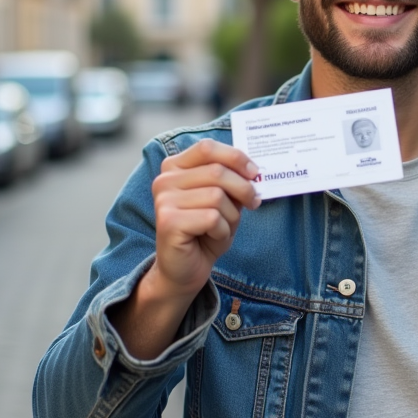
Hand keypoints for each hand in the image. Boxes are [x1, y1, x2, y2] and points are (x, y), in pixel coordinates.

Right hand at [150, 139, 259, 300]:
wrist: (185, 269)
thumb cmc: (205, 232)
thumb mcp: (223, 200)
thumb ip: (231, 181)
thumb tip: (252, 171)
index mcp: (175, 167)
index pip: (207, 147)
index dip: (235, 157)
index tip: (254, 173)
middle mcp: (165, 180)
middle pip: (217, 171)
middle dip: (243, 189)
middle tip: (254, 203)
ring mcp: (164, 200)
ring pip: (217, 196)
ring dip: (231, 215)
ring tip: (223, 226)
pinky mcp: (168, 222)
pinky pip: (212, 218)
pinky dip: (222, 230)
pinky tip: (213, 237)